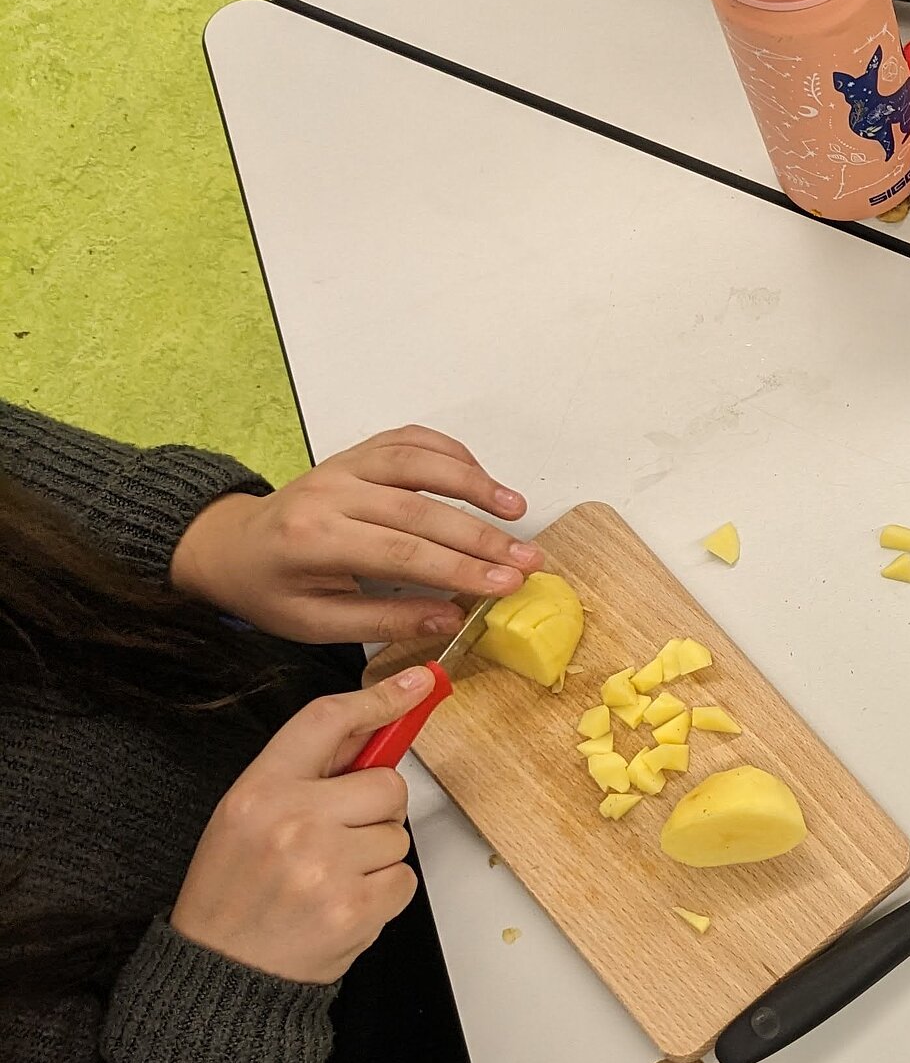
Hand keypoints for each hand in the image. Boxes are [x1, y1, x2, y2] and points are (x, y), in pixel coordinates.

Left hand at [171, 425, 537, 643]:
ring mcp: (343, 465)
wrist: (229, 545)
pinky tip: (481, 478)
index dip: (460, 569)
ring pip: (419, 462)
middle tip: (527, 559)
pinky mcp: (354, 452)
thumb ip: (384, 621)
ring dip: (475, 483)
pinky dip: (451, 453)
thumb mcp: (315, 623)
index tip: (506, 585)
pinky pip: (410, 439)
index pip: (402, 553)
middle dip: (482, 537)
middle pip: (420, 508)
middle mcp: (328, 493)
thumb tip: (451, 618)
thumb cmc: (270, 589)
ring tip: (516, 509)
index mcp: (313, 540)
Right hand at [171, 668, 433, 983]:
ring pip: (398, 835)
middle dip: (378, 809)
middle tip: (339, 839)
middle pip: (387, 784)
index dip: (379, 697)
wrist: (222, 973)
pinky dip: (384, 893)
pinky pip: (404, 878)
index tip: (418, 682)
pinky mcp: (358, 906)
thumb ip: (304, 775)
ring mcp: (328, 866)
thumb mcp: (246, 817)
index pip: (325, 721)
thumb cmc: (234, 892)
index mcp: (259, 792)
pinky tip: (342, 905)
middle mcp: (294, 822)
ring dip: (376, 857)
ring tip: (328, 881)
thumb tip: (371, 731)